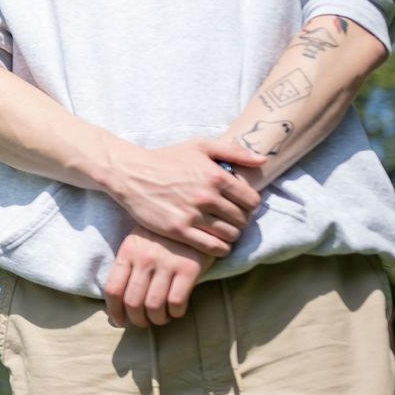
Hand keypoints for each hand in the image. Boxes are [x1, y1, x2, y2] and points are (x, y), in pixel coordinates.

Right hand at [101, 138, 263, 255]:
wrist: (131, 174)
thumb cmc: (166, 158)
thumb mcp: (199, 146)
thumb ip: (234, 151)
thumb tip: (263, 161)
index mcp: (216, 176)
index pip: (252, 201)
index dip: (249, 205)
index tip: (240, 205)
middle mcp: (207, 196)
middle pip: (242, 220)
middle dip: (240, 220)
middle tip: (229, 218)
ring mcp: (193, 215)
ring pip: (230, 235)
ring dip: (230, 235)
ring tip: (222, 230)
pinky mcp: (179, 230)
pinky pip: (212, 247)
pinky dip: (220, 248)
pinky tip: (215, 242)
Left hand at [104, 226, 212, 328]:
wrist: (194, 221)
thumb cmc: (163, 237)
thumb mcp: (139, 243)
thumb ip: (129, 267)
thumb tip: (118, 304)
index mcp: (128, 251)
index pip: (113, 289)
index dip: (114, 311)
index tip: (119, 322)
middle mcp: (145, 258)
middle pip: (132, 302)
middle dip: (137, 320)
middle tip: (144, 322)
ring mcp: (167, 263)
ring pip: (154, 306)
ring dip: (157, 319)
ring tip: (161, 317)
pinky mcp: (189, 269)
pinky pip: (176, 302)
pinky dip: (175, 313)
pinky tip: (176, 310)